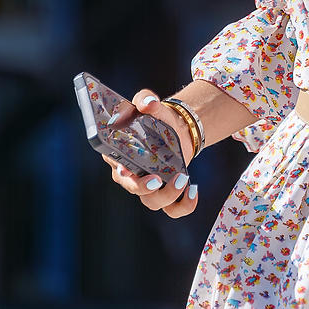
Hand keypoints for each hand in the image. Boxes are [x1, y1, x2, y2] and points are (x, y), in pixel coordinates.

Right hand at [102, 89, 199, 217]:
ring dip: (168, 194)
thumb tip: (147, 102)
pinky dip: (184, 206)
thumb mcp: (149, 104)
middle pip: (132, 188)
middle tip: (156, 179)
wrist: (176, 128)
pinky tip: (194, 192)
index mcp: (120, 155)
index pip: (114, 166)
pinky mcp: (168, 193)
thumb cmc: (154, 118)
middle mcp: (132, 175)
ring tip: (183, 179)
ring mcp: (150, 186)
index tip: (125, 169)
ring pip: (153, 201)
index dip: (119, 171)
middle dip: (143, 187)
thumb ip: (145, 99)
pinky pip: (173, 209)